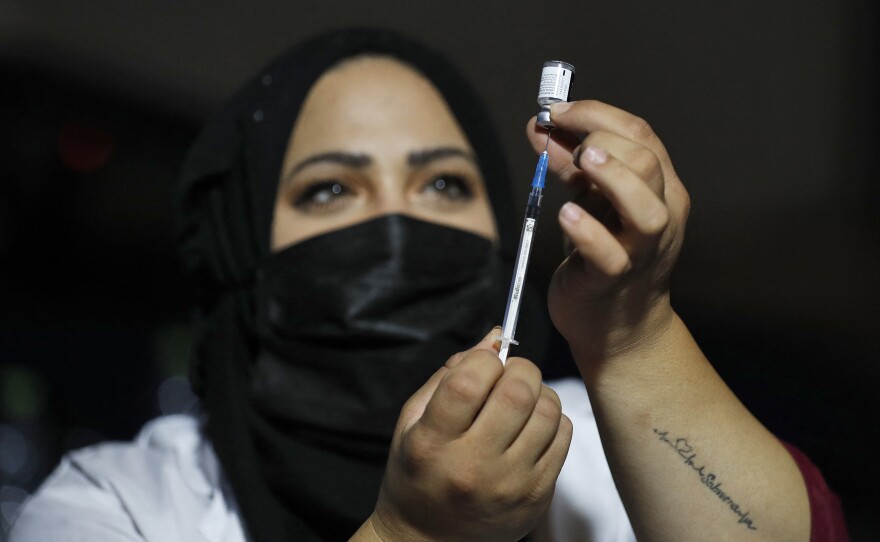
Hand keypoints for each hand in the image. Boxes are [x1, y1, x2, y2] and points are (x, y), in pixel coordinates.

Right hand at [365, 328, 571, 541]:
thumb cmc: (417, 474)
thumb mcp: (412, 422)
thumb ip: (449, 375)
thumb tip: (495, 337)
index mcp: (432, 444)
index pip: (469, 381)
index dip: (483, 359)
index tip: (482, 363)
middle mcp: (472, 467)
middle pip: (518, 392)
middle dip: (518, 369)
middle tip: (507, 375)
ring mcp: (510, 485)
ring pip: (548, 410)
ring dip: (538, 392)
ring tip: (519, 400)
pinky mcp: (537, 496)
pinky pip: (563, 436)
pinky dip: (551, 419)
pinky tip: (529, 426)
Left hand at [525, 100, 689, 366]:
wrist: (617, 325)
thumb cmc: (607, 255)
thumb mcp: (592, 202)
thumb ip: (571, 164)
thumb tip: (541, 127)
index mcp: (660, 187)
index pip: (640, 135)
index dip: (596, 114)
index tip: (556, 110)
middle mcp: (662, 215)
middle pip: (646, 162)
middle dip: (601, 139)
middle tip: (565, 139)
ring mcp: (642, 250)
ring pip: (645, 209)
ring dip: (612, 178)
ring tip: (581, 162)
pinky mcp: (614, 280)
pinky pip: (609, 255)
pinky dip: (587, 232)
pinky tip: (565, 215)